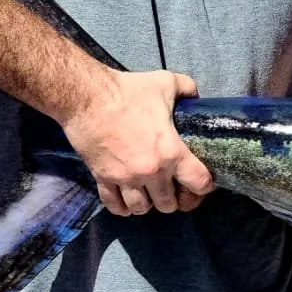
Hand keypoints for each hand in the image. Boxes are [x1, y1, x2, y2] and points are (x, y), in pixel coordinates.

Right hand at [61, 67, 213, 215]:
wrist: (86, 97)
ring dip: (148, 204)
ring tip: (149, 194)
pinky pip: (114, 204)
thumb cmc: (127, 91)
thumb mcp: (165, 83)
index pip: (199, 183)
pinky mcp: (102, 177)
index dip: (204, 186)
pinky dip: (122, 207)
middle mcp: (151, 171)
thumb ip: (187, 89)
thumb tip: (194, 96)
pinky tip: (126, 201)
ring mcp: (125, 177)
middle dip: (173, 199)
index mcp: (171, 152)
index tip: (200, 183)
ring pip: (142, 208)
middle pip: (169, 204)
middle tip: (172, 190)